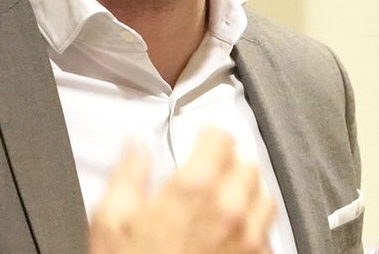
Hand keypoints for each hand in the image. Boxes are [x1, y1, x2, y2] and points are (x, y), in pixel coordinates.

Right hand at [87, 128, 274, 253]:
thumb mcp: (109, 221)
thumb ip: (127, 175)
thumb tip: (136, 146)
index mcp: (192, 193)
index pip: (220, 141)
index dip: (210, 134)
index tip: (201, 137)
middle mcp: (229, 213)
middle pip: (247, 165)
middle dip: (230, 160)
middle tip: (211, 164)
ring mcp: (248, 244)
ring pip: (265, 198)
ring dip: (248, 188)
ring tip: (228, 192)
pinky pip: (268, 235)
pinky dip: (256, 224)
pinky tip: (235, 229)